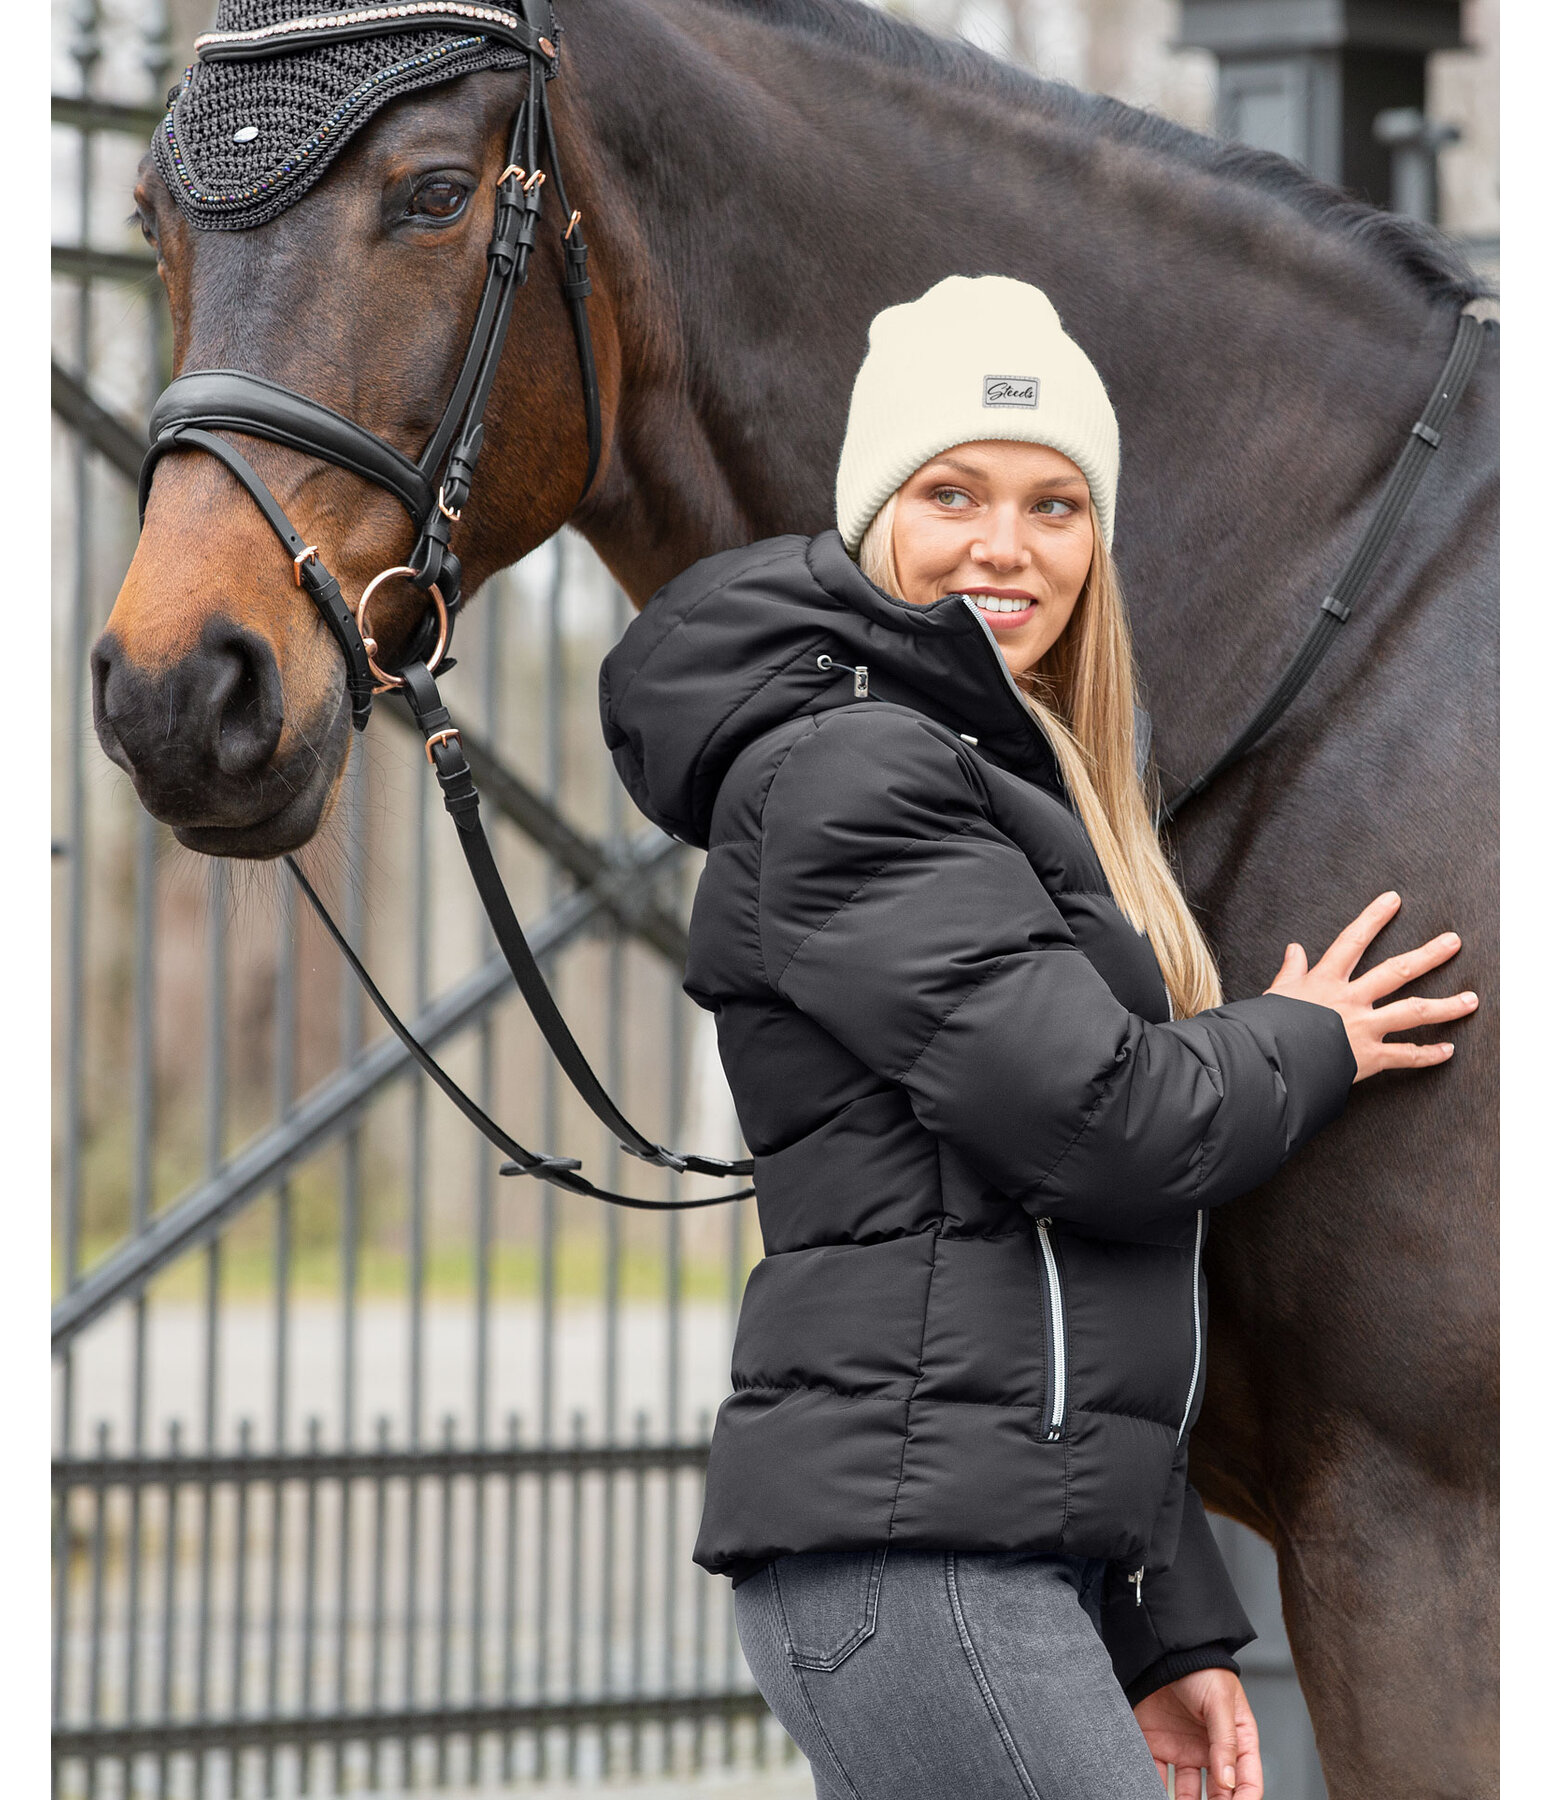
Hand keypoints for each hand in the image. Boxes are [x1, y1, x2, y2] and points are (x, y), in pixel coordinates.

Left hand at [1133, 1667, 1261, 1799]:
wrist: (1163, 1648)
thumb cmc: (1200, 1668)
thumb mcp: (1220, 1702)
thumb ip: (1225, 1742)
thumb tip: (1228, 1782)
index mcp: (1236, 1740)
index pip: (1247, 1779)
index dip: (1245, 1799)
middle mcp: (1211, 1750)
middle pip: (1219, 1793)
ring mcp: (1184, 1749)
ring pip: (1188, 1791)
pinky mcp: (1158, 1745)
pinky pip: (1158, 1774)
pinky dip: (1155, 1788)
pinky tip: (1154, 1793)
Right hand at [1262, 890, 1476, 1081]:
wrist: (1269, 1062)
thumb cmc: (1269, 1028)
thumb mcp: (1275, 994)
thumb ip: (1290, 971)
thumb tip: (1294, 949)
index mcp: (1325, 981)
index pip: (1352, 941)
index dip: (1373, 918)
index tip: (1393, 900)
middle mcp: (1350, 1000)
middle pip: (1395, 971)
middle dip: (1427, 955)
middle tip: (1453, 942)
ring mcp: (1362, 1027)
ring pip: (1412, 1011)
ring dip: (1445, 1005)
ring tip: (1471, 999)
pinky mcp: (1368, 1056)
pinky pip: (1405, 1055)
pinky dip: (1428, 1055)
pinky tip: (1448, 1050)